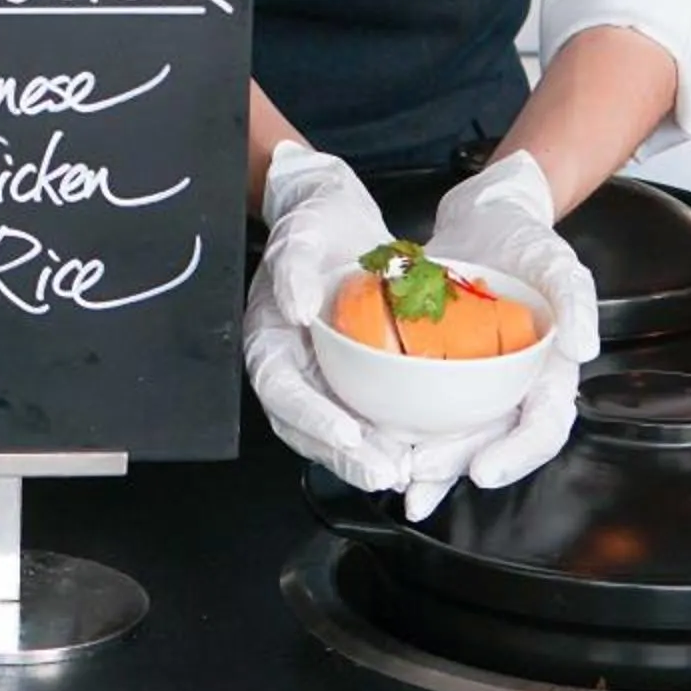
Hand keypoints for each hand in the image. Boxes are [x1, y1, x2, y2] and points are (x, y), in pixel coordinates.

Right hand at [243, 141, 409, 496]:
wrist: (340, 216)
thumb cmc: (315, 223)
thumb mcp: (303, 235)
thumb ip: (294, 270)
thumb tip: (297, 309)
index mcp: (269, 341)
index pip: (282, 391)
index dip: (312, 418)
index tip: (347, 433)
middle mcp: (293, 367)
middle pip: (309, 428)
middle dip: (346, 457)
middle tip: (387, 474)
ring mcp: (323, 376)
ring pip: (339, 432)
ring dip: (369, 457)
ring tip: (408, 474)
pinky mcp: (355, 377)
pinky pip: (368, 416)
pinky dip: (391, 437)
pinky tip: (422, 448)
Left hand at [396, 152, 599, 522]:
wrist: (484, 216)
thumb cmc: (527, 241)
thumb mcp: (557, 262)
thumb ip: (576, 301)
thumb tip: (583, 350)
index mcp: (548, 373)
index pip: (542, 427)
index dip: (516, 455)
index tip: (484, 470)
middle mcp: (513, 387)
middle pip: (491, 442)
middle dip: (456, 467)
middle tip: (420, 476)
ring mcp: (477, 382)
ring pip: (456, 436)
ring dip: (429, 465)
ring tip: (397, 482)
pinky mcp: (443, 369)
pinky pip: (426, 407)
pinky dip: (405, 427)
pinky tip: (378, 440)